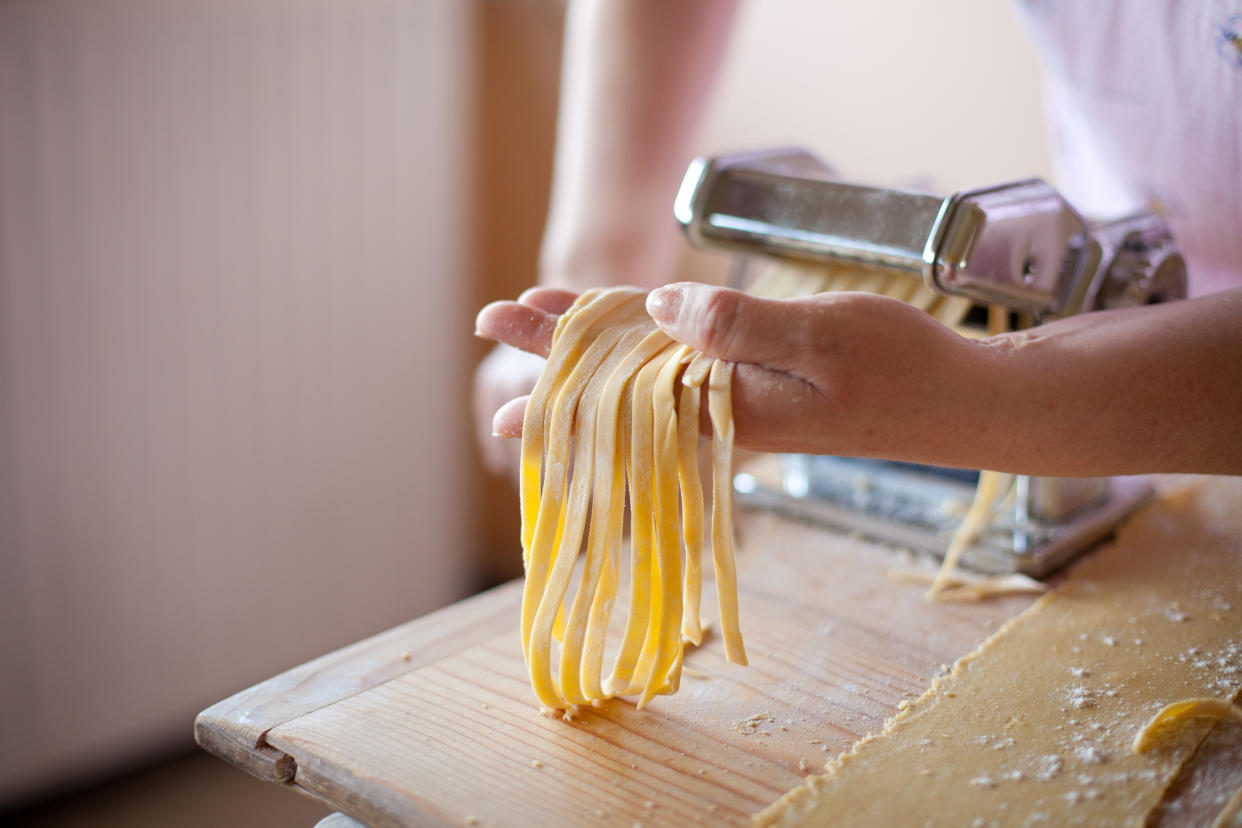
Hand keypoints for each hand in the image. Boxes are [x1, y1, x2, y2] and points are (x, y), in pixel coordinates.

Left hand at [475, 282, 1002, 465]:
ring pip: (648, 370)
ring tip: (546, 320)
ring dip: (596, 343)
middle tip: (493, 318)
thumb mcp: (822, 335)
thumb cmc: (901, 370)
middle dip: (556, 347)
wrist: (956, 403)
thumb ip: (738, 326)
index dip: (558, 349)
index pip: (619, 375)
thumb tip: (660, 309)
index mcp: (726, 401)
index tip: (501, 334)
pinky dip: (648, 343)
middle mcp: (721, 408)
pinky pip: (684, 367)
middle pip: (619, 376)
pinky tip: (632, 334)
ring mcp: (741, 400)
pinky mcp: (762, 390)